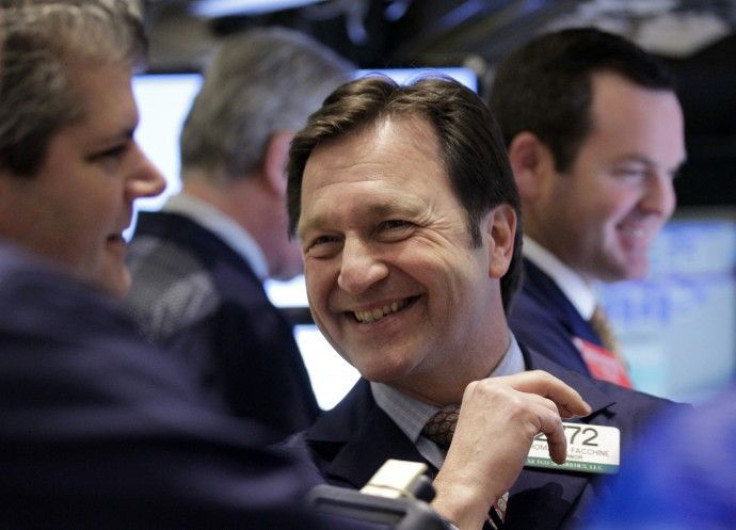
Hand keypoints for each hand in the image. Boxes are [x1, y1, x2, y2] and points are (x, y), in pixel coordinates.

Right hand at [430, 370, 590, 528]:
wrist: (466, 481)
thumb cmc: (477, 464)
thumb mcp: (488, 424)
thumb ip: (508, 411)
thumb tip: (543, 408)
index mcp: (480, 387)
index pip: (522, 380)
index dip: (547, 390)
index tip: (563, 404)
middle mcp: (492, 386)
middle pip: (540, 379)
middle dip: (565, 393)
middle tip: (582, 410)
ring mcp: (507, 397)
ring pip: (548, 406)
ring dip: (558, 429)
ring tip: (556, 450)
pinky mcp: (522, 412)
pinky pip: (554, 422)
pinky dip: (559, 441)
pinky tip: (557, 456)